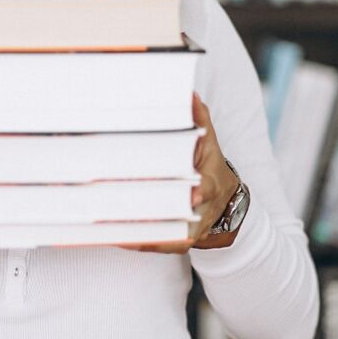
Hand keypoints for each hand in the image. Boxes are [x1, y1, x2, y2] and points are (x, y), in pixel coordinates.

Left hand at [124, 93, 238, 253]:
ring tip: (112, 225)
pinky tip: (113, 236)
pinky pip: (155, 244)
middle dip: (160, 212)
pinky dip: (135, 241)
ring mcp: (189, 228)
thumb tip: (189, 95)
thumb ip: (198, 119)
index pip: (206, 187)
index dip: (201, 191)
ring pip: (165, 234)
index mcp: (209, 182)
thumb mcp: (209, 141)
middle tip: (132, 208)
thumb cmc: (210, 167)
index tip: (195, 193)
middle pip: (180, 213)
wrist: (224, 204)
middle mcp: (200, 208)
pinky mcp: (177, 241)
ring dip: (141, 231)